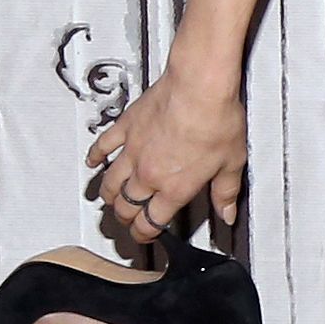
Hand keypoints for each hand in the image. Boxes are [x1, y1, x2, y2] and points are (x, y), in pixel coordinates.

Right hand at [87, 63, 248, 238]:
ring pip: (110, 183)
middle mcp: (149, 174)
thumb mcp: (231, 163)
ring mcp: (133, 150)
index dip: (145, 235)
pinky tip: (92, 162)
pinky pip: (103, 146)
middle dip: (125, 219)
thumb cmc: (216, 120)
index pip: (152, 222)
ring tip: (108, 200)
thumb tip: (227, 213)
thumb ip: (225, 192)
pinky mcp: (126, 127)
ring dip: (108, 196)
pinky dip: (95, 157)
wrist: (199, 86)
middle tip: (127, 221)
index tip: (145, 237)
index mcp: (175, 187)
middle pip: (127, 206)